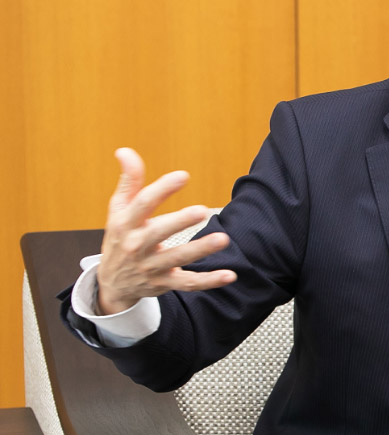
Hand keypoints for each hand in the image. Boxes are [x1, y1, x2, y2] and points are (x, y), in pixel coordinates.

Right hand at [94, 148, 236, 314]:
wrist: (112, 282)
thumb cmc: (120, 238)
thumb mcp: (118, 210)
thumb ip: (129, 181)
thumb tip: (125, 151)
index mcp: (126, 224)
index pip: (142, 204)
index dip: (162, 189)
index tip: (183, 176)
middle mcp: (137, 245)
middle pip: (159, 232)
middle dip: (179, 222)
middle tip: (202, 210)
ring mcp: (151, 266)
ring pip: (177, 258)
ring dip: (200, 249)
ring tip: (223, 238)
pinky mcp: (165, 283)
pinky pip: (189, 283)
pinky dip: (209, 281)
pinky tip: (230, 275)